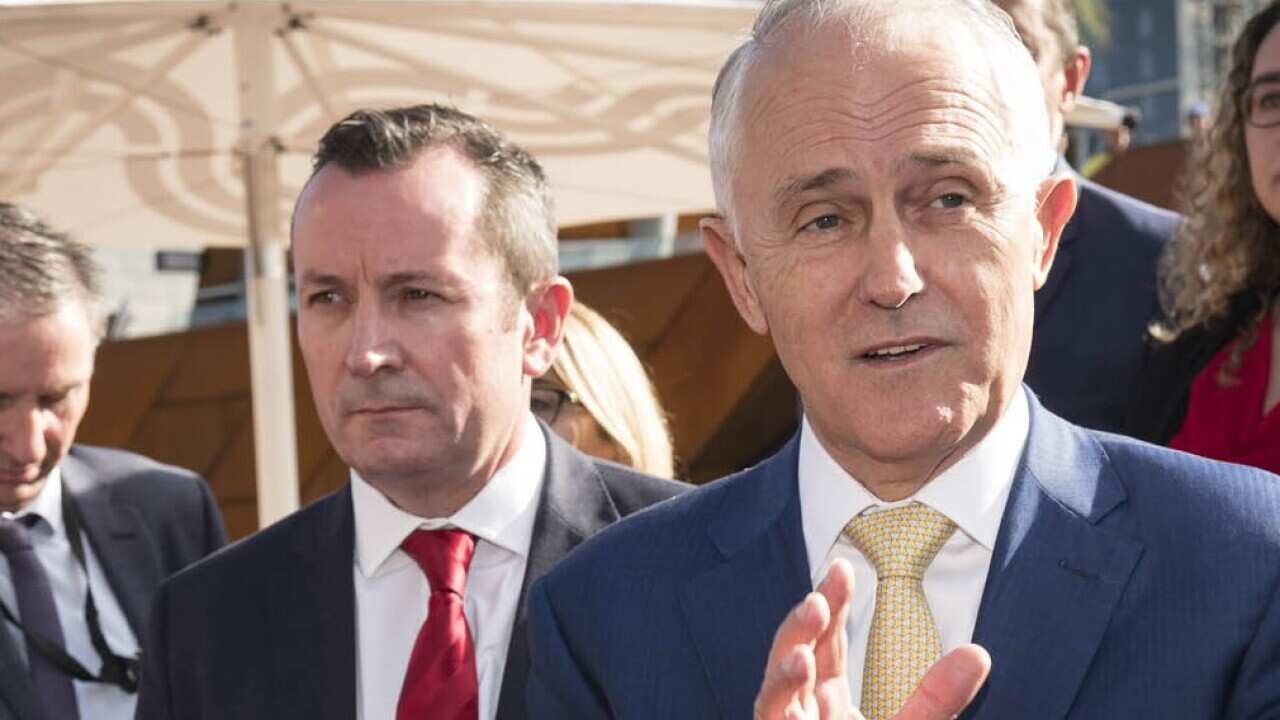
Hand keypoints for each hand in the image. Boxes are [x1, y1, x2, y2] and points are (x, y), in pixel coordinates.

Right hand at [753, 559, 989, 719]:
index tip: (843, 567)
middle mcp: (800, 713)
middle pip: (795, 655)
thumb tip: (979, 653)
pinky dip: (780, 691)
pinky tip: (799, 667)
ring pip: (774, 687)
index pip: (824, 642)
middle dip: (804, 623)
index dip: (830, 604)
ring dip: (788, 654)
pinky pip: (771, 717)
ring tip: (808, 627)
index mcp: (825, 702)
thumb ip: (937, 698)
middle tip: (820, 594)